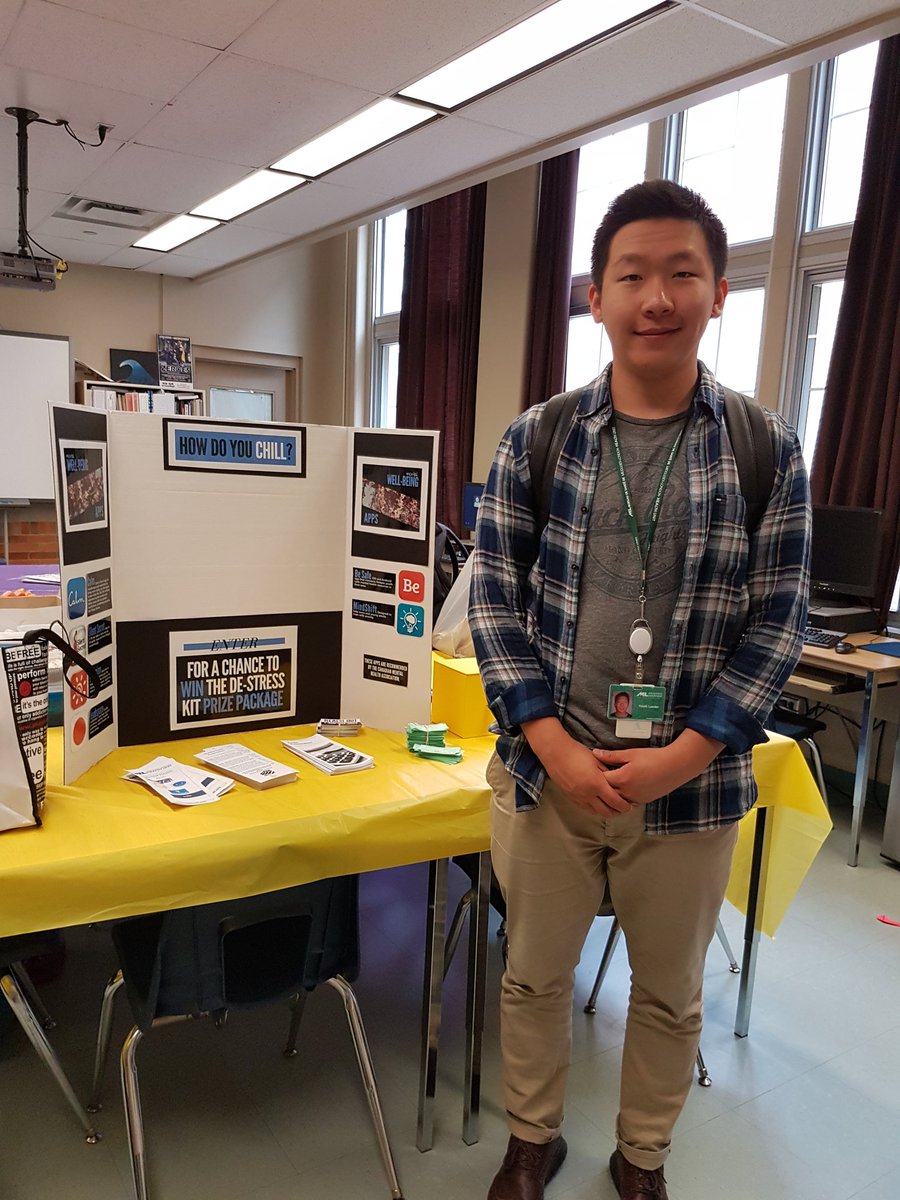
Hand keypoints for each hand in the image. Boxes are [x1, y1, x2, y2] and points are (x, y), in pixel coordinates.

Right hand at [522, 717, 631, 815]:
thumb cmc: (576, 753)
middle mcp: (587, 794)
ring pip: (595, 812)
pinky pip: (585, 808)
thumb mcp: (597, 761)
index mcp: (596, 784)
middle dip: (617, 812)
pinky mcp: (571, 797)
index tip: (629, 806)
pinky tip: (597, 804)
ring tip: (611, 807)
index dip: (624, 806)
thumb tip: (617, 781)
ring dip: (605, 812)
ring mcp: (578, 797)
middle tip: (623, 809)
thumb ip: (608, 773)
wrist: (556, 753)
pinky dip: (594, 809)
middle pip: (606, 811)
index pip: (615, 802)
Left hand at [592, 729, 723, 805]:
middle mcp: (626, 792)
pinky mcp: (642, 801)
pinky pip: (627, 802)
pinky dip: (622, 797)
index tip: (592, 769)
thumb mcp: (630, 753)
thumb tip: (594, 753)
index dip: (595, 774)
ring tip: (608, 786)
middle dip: (601, 786)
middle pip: (607, 792)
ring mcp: (635, 799)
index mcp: (621, 779)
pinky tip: (621, 790)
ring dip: (612, 794)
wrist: (675, 767)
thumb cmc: (653, 757)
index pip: (601, 780)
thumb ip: (611, 755)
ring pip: (616, 800)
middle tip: (596, 779)